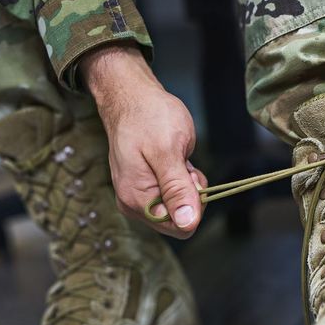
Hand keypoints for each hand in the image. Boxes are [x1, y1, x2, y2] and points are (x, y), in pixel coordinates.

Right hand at [79, 43, 206, 238]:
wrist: (131, 96)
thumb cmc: (148, 117)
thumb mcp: (168, 151)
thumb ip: (177, 189)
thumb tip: (187, 224)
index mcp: (136, 199)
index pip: (179, 227)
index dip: (193, 204)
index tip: (188, 176)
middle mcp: (133, 204)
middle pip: (179, 220)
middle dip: (190, 194)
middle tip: (183, 164)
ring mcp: (138, 195)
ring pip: (179, 206)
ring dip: (186, 184)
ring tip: (176, 157)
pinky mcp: (145, 186)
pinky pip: (172, 194)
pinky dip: (180, 178)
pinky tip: (173, 159)